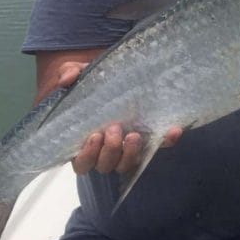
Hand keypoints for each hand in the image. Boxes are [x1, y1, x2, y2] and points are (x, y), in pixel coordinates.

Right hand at [55, 60, 182, 175]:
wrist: (125, 76)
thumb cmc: (97, 83)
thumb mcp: (83, 75)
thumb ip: (71, 73)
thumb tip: (66, 79)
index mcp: (86, 142)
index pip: (82, 163)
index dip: (87, 155)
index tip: (95, 135)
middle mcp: (107, 150)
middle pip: (105, 166)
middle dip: (111, 151)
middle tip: (115, 129)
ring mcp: (129, 148)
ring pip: (128, 164)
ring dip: (131, 153)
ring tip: (135, 134)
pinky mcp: (151, 140)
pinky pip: (159, 147)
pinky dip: (166, 141)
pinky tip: (172, 131)